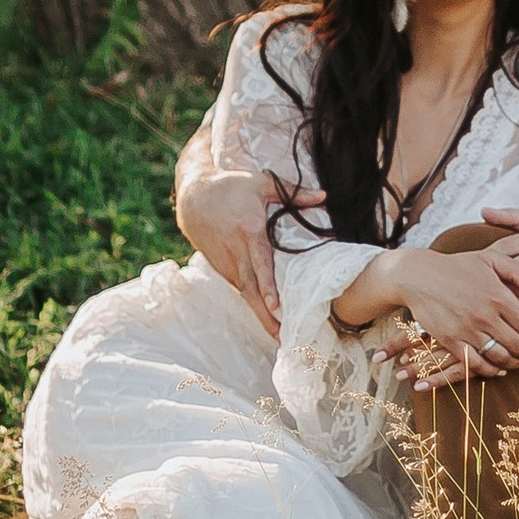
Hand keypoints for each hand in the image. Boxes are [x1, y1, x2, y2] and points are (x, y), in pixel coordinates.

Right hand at [177, 160, 312, 335]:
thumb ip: (294, 193)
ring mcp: (226, 261)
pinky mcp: (220, 266)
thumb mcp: (262, 183)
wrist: (193, 197)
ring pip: (244, 292)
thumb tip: (325, 196)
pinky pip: (238, 286)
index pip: (260, 262)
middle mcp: (236, 250)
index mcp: (249, 230)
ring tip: (277, 334)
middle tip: (280, 336)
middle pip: (251, 287)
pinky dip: (251, 301)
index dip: (267, 285)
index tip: (276, 305)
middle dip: (265, 314)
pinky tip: (264, 316)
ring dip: (259, 313)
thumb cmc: (231, 187)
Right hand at [389, 245, 518, 382]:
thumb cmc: (458, 266)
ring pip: (500, 358)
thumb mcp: (491, 259)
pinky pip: (476, 364)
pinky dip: (491, 371)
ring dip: (514, 364)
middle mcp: (485, 316)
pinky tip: (498, 368)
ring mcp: (468, 330)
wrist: (419, 276)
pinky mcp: (451, 341)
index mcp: (499, 296)